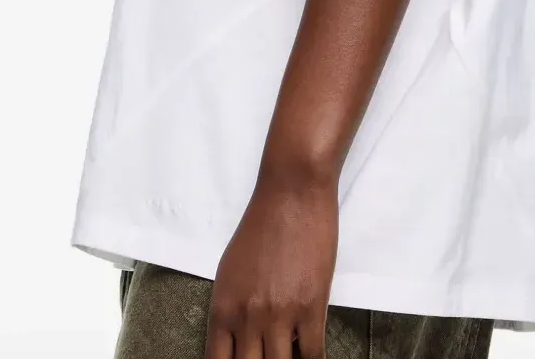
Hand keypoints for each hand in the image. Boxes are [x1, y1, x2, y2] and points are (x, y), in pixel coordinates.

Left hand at [205, 167, 338, 358]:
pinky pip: (312, 355)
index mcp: (222, 307)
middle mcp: (246, 317)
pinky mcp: (310, 308)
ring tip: (290, 355)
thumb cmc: (262, 224)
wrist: (292, 192)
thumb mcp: (232, 268)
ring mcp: (279, 315)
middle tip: (269, 357)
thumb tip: (243, 340)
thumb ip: (234, 308)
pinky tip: (312, 357)